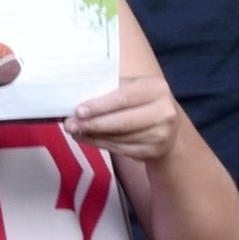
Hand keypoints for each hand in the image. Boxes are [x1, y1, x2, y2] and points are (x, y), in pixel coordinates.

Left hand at [67, 74, 187, 164]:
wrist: (168, 128)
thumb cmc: (141, 103)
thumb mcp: (133, 88)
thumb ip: (111, 90)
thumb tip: (77, 96)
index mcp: (156, 88)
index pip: (124, 97)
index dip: (100, 105)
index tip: (78, 110)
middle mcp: (164, 112)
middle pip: (122, 121)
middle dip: (93, 123)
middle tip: (70, 124)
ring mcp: (160, 134)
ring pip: (119, 137)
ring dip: (93, 135)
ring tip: (74, 130)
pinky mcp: (153, 151)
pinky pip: (121, 149)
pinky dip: (101, 143)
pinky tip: (86, 138)